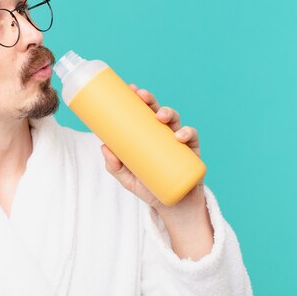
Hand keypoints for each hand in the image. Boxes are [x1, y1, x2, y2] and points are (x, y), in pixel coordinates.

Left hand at [100, 83, 205, 217]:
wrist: (172, 207)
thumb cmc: (148, 187)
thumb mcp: (126, 178)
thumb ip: (114, 166)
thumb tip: (103, 146)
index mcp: (147, 134)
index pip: (143, 112)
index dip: (138, 98)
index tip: (131, 88)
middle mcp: (163, 134)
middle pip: (157, 111)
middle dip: (151, 100)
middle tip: (142, 96)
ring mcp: (178, 141)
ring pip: (175, 120)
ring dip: (169, 113)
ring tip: (160, 117)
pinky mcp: (192, 152)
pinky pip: (192, 137)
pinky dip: (187, 133)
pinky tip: (180, 136)